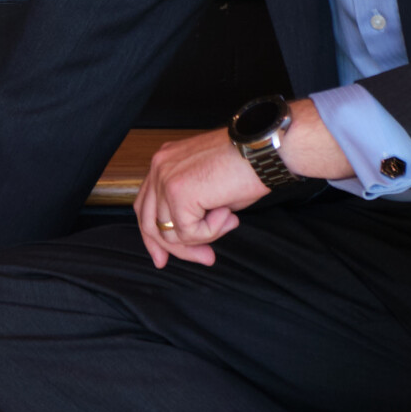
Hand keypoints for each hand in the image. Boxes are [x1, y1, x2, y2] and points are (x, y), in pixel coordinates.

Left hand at [133, 130, 261, 268]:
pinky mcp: (178, 192)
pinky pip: (189, 232)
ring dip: (205, 235)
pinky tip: (227, 213)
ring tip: (228, 219)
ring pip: (172, 233)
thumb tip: (191, 243)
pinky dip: (212, 231)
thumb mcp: (210, 192)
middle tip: (206, 257)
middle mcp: (160, 167)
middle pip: (150, 223)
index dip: (154, 238)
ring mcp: (166, 179)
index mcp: (165, 162)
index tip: (163, 259)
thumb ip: (192, 212)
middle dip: (178, 249)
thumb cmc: (247, 166)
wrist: (264, 152)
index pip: (145, 207)